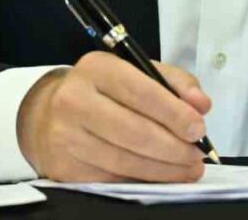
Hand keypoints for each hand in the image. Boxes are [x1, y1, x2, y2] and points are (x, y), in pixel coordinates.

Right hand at [16, 51, 211, 181]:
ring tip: (188, 169)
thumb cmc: (102, 91)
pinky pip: (113, 177)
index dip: (173, 113)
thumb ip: (173, 83)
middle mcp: (75, 100)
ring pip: (126, 160)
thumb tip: (201, 105)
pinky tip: (162, 176)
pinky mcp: (65, 167)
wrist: (46, 115)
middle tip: (198, 154)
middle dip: (174, 147)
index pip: (140, 91)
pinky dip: (144, 179)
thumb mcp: (135, 72)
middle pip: (134, 131)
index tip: (198, 128)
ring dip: (165, 169)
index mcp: (96, 68)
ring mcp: (66, 136)